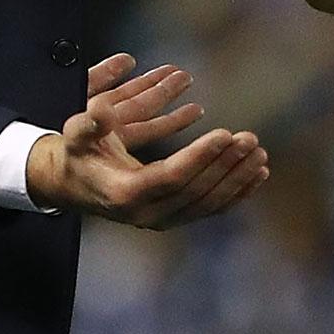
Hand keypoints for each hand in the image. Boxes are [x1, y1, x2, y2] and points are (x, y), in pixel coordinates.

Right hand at [27, 53, 267, 227]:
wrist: (74, 183)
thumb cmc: (78, 152)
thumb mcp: (76, 133)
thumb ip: (90, 124)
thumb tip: (101, 113)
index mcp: (125, 193)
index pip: (172, 176)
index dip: (200, 156)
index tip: (226, 134)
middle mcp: (146, 213)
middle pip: (196, 191)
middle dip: (226, 165)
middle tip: (251, 138)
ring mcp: (161, 220)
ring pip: (208, 203)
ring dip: (237, 179)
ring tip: (260, 154)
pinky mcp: (173, 218)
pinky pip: (210, 209)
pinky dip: (237, 193)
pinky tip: (258, 175)